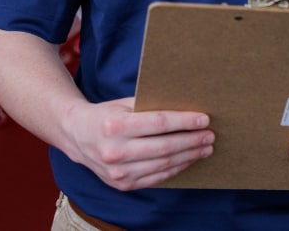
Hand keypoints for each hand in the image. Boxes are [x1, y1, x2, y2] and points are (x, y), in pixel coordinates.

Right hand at [59, 96, 214, 190]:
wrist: (77, 136)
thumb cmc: (107, 114)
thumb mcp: (124, 104)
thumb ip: (151, 106)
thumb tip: (187, 106)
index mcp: (115, 126)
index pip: (159, 123)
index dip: (185, 122)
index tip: (205, 119)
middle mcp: (114, 151)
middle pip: (164, 147)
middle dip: (192, 141)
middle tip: (210, 135)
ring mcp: (117, 172)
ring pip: (162, 165)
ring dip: (189, 157)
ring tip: (205, 148)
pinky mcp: (121, 184)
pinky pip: (156, 178)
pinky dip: (175, 168)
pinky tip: (188, 160)